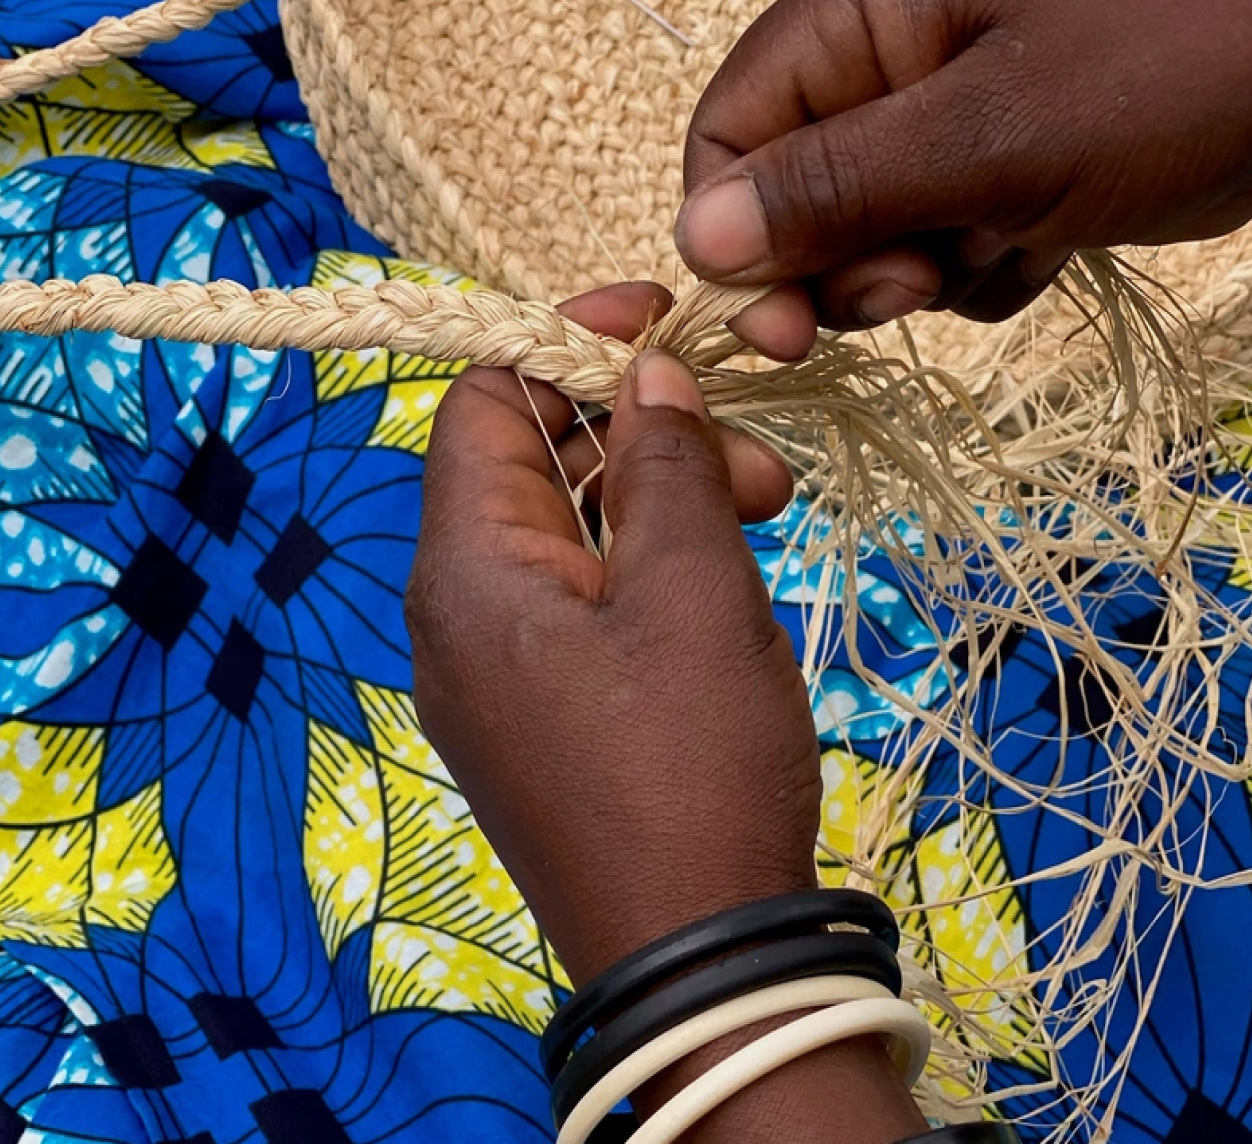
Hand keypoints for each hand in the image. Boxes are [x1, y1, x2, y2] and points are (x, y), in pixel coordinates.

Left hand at [405, 282, 813, 983]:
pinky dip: (653, 562)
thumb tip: (646, 371)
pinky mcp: (545, 710)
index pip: (484, 399)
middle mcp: (460, 611)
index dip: (567, 338)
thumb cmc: (692, 764)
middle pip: (534, 461)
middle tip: (751, 449)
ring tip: (767, 509)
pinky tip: (730, 572)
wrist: (699, 956)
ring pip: (572, 529)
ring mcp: (500, 668)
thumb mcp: (694, 590)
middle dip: (641, 428)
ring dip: (662, 496)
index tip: (660, 319)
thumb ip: (664, 462)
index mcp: (467, 568)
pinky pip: (586, 597)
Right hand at [677, 0, 1251, 358]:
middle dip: (851, 259)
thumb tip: (694, 245)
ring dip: (928, 268)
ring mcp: (942, 110)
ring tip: (1009, 233)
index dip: (735, 233)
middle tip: (917, 282)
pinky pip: (939, 250)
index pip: (729, 132)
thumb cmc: (1163, 72)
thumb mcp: (987, 138)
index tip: (779, 323)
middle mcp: (885, 53)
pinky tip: (1048, 236)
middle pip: (795, 197)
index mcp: (859, 5)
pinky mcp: (992, 163)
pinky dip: (983, 267)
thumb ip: (835, 190)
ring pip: (869, 238)